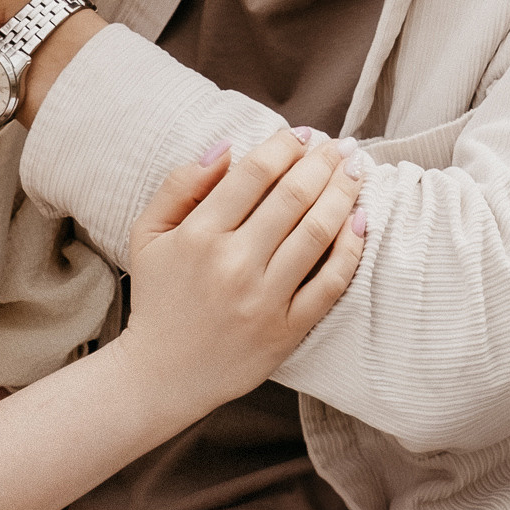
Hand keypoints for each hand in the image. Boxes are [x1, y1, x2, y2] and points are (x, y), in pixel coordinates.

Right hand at [119, 128, 366, 418]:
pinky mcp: (287, 330)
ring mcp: (264, 299)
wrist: (162, 375)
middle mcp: (234, 264)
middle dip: (322, 163)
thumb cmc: (159, 297)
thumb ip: (180, 184)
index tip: (301, 134)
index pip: (254, 174)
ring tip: (356, 170)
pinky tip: (360, 221)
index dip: (284, 146)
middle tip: (341, 145)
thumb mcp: (148, 234)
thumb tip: (225, 148)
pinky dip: (351, 249)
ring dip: (342, 194)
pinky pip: (330, 283)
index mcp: (199, 235)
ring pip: (316, 233)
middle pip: (292, 197)